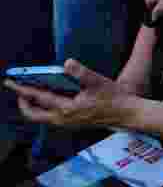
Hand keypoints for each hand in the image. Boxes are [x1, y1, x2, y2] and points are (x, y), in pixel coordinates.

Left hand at [4, 59, 132, 129]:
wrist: (127, 114)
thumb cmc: (114, 98)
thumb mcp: (98, 82)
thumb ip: (80, 72)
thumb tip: (66, 63)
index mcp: (66, 109)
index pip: (37, 98)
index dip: (21, 89)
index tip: (10, 82)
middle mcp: (63, 119)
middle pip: (33, 114)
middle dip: (22, 102)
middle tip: (18, 89)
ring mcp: (68, 123)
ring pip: (41, 117)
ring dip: (32, 106)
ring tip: (30, 93)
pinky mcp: (73, 123)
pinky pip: (50, 117)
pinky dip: (44, 108)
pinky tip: (50, 97)